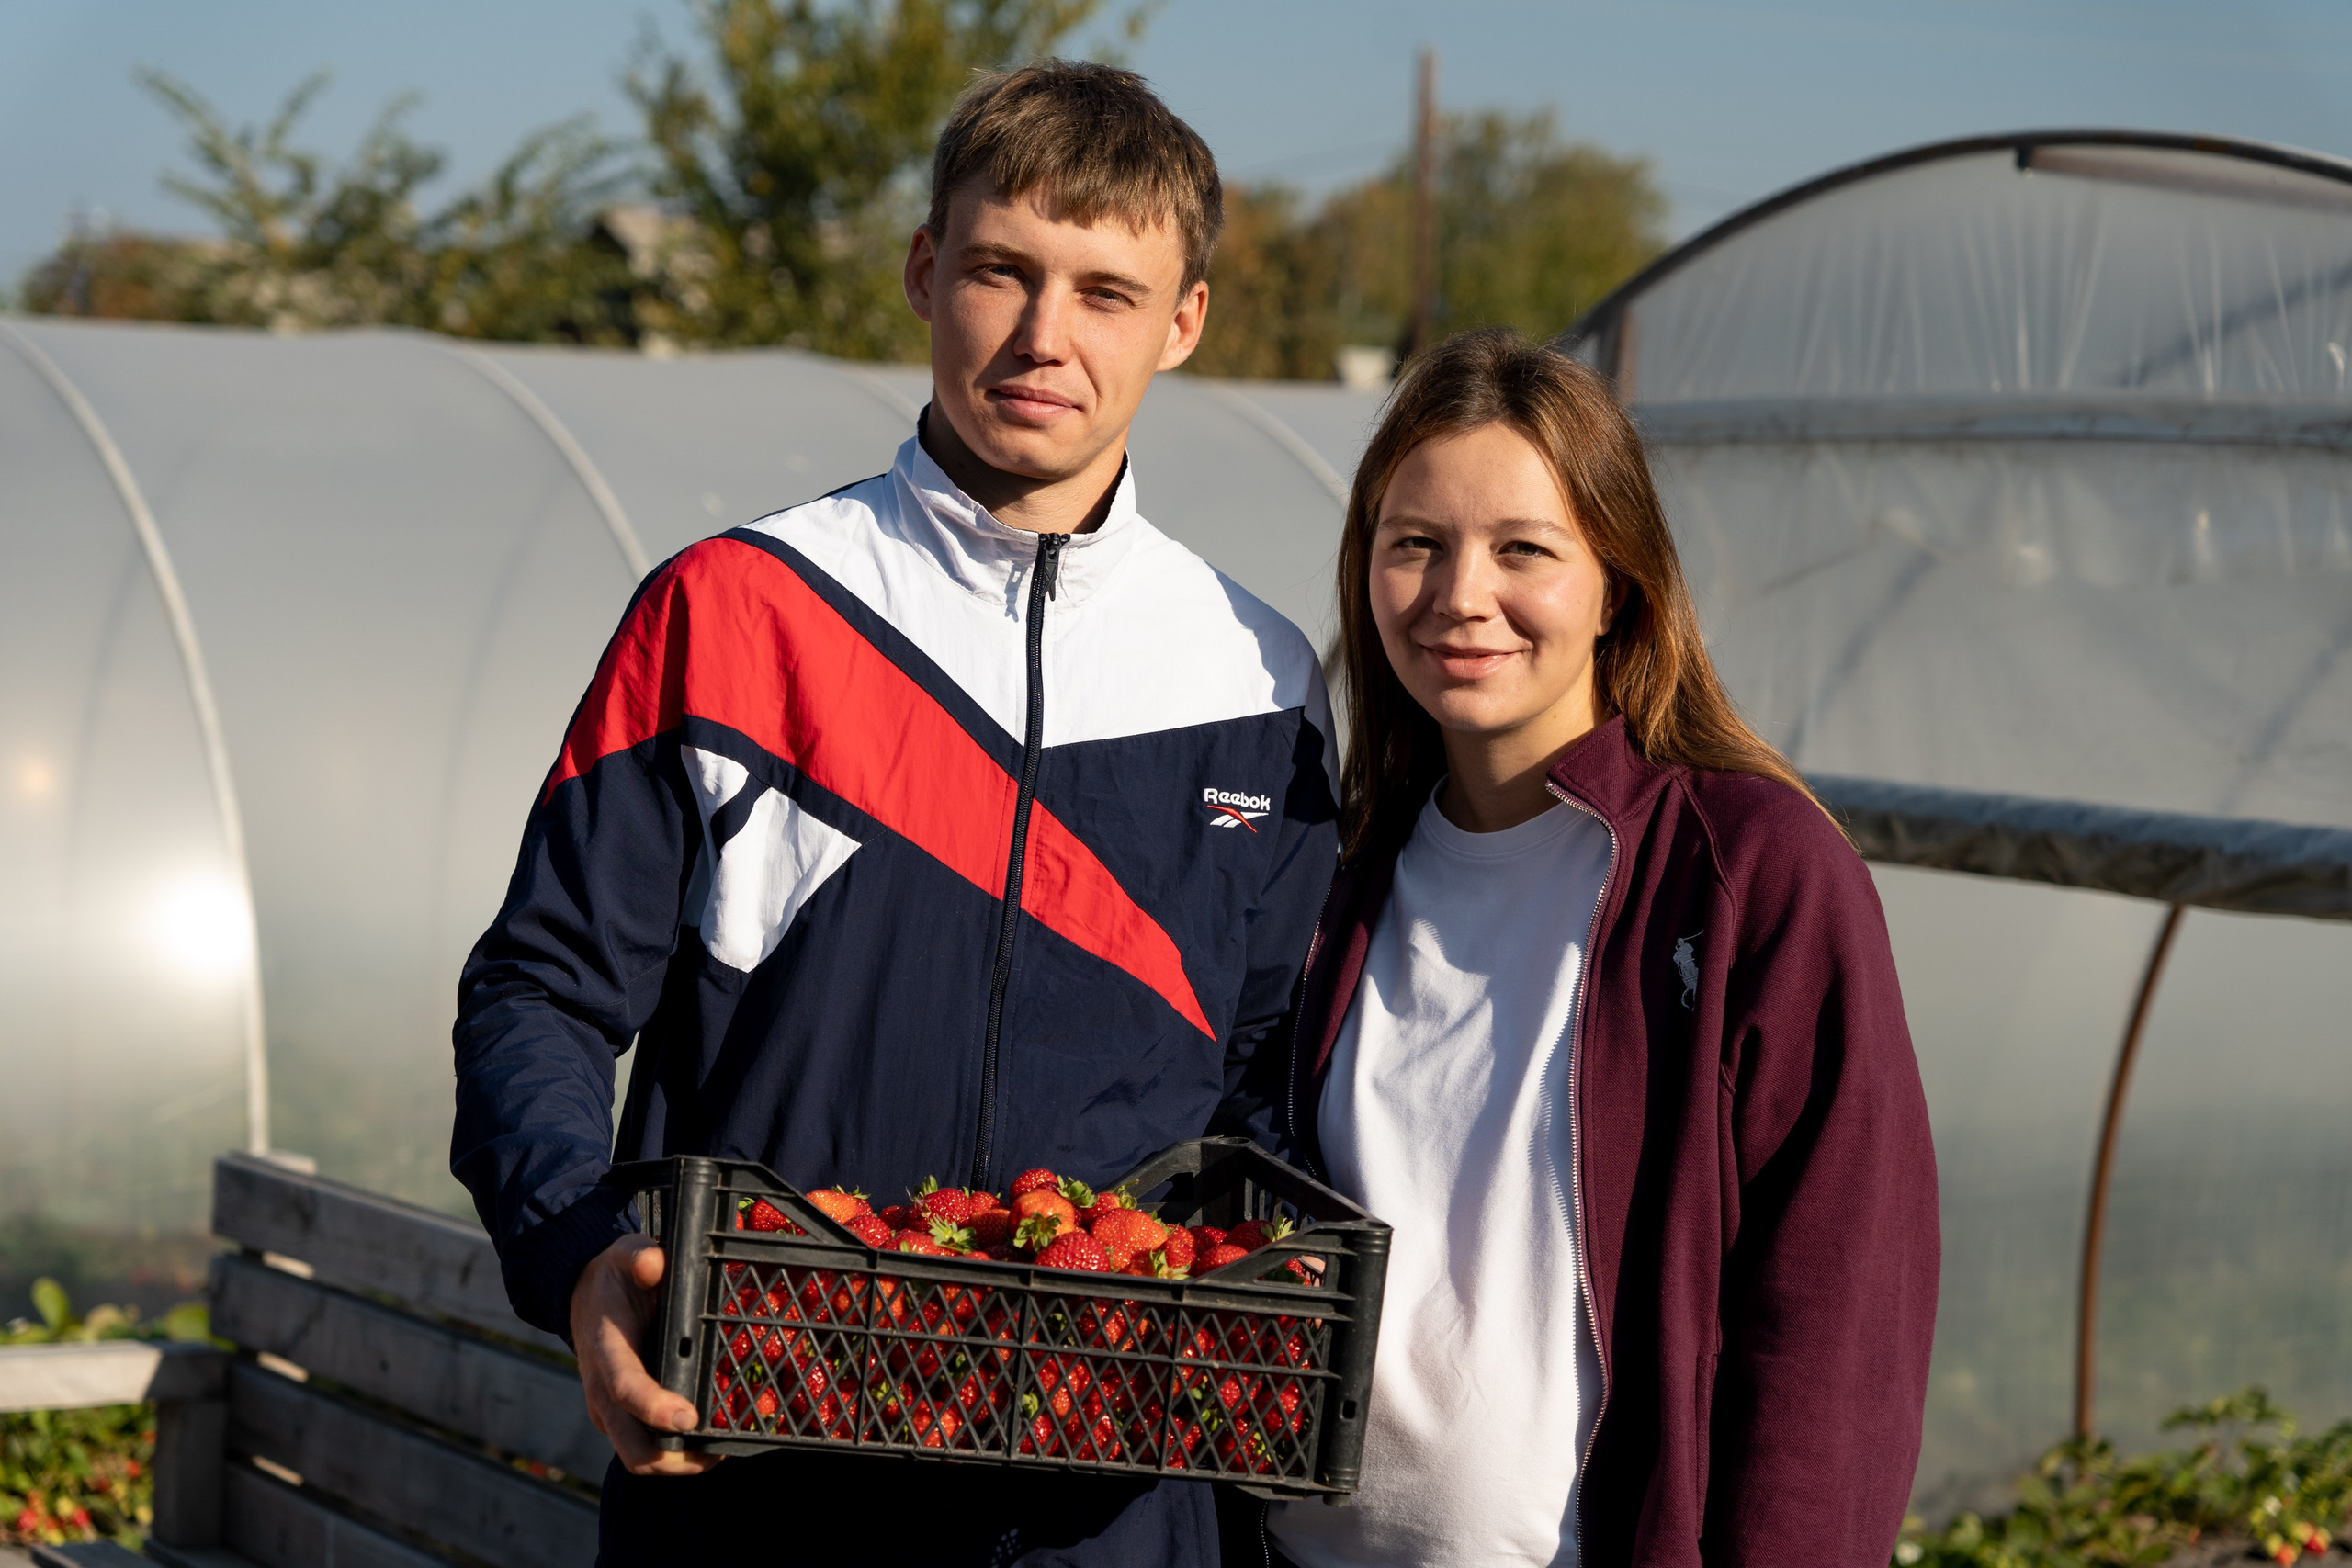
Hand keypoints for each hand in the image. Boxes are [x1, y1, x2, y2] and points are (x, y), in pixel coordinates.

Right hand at [570, 1233, 722, 1475]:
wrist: (583, 1295)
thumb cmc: (614, 1277)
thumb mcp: (624, 1254)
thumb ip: (638, 1256)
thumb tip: (654, 1261)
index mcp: (607, 1352)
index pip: (626, 1389)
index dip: (655, 1409)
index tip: (689, 1417)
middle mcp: (604, 1391)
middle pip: (633, 1448)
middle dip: (675, 1460)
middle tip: (718, 1451)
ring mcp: (611, 1410)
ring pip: (639, 1458)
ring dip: (679, 1464)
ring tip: (719, 1451)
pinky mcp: (621, 1417)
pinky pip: (644, 1447)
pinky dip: (675, 1453)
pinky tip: (707, 1439)